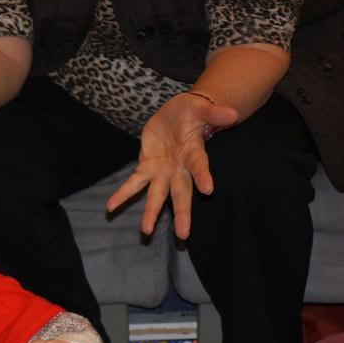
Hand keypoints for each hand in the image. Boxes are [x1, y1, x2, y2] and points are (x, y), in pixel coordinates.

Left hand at [106, 93, 238, 238]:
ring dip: (151, 212)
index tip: (208, 190)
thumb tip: (233, 113)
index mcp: (194, 153)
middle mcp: (179, 169)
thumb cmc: (191, 112)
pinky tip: (110, 207)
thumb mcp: (199, 108)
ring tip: (146, 230)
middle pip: (181, 193)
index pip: (200, 166)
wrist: (175, 114)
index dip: (204, 176)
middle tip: (183, 234)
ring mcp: (162, 171)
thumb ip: (213, 113)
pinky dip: (122, 194)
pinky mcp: (146, 167)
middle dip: (182, 213)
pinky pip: (133, 184)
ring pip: (157, 195)